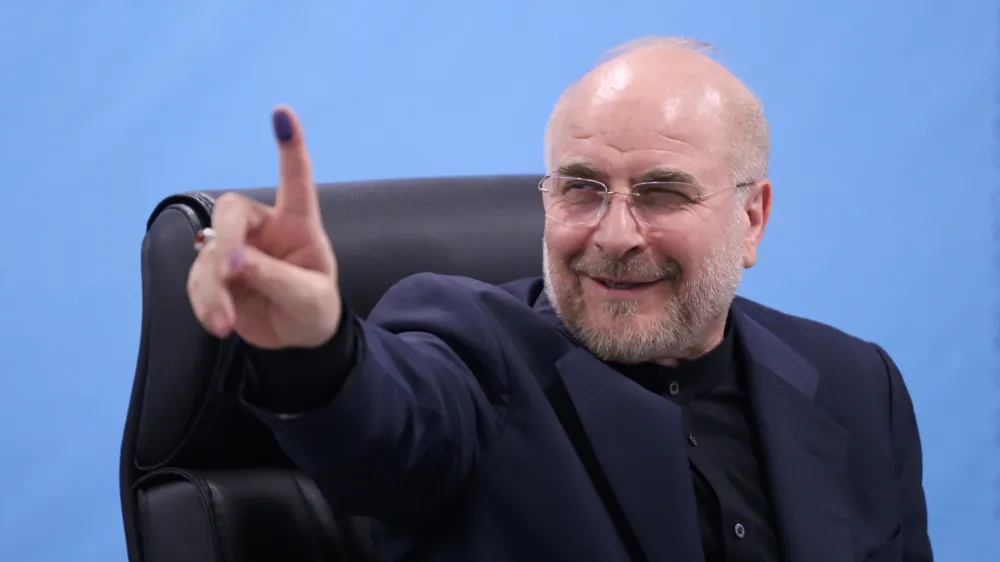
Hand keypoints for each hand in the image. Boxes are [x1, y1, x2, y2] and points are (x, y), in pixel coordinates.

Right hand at [187, 106, 340, 348]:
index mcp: (298, 224)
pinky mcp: (215, 273)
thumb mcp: (307, 298)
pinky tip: (219, 324)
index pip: (296, 180)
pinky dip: (204, 303)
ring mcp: (236, 249)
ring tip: (225, 322)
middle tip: (228, 272)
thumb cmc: (313, 309)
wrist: (296, 339)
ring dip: (211, 287)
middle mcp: (264, 229)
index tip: (283, 114)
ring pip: (208, 253)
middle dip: (225, 240)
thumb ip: (275, 277)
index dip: (290, 147)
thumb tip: (232, 261)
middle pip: (231, 211)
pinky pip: (198, 280)